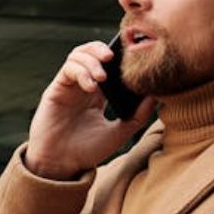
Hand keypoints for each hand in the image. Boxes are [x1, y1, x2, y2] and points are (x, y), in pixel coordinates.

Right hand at [25, 41, 155, 179]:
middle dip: (102, 49)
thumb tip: (157, 96)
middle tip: (114, 57)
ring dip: (92, 60)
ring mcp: (69, 86)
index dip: (119, 58)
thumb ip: (138, 117)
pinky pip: (68, 69)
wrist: (61, 165)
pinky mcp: (56, 89)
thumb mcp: (119, 134)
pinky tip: (90, 86)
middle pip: (92, 52)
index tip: (132, 58)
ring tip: (102, 77)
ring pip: (78, 55)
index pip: (109, 66)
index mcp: (99, 95)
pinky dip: (81, 72)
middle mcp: (83, 86)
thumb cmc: (87, 151)